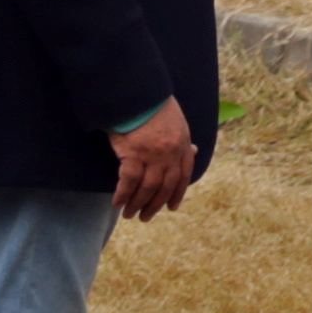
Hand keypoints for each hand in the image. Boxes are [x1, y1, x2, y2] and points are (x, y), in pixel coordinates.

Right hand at [112, 99, 202, 220]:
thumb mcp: (177, 121)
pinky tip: (117, 203)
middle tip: (145, 217)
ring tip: (129, 214)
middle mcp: (171, 153)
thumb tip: (193, 150)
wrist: (138, 95)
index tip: (172, 207)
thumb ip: (183, 139)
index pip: (183, 175)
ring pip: (148, 187)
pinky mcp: (134, 154)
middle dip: (156, 204)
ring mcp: (153, 155)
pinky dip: (123, 194)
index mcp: (183, 144)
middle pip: (165, 186)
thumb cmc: (154, 106)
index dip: (177, 193)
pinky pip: (129, 181)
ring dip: (138, 203)